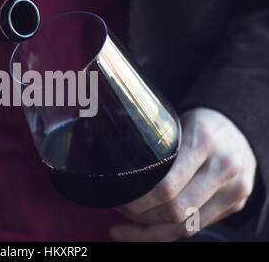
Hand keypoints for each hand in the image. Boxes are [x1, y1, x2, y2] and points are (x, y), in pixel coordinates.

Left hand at [110, 107, 255, 240]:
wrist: (238, 128)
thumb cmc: (198, 125)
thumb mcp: (176, 123)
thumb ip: (156, 145)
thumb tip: (118, 169)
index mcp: (204, 142)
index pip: (166, 186)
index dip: (138, 200)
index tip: (118, 198)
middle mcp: (224, 168)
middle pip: (176, 210)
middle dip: (141, 215)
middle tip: (119, 209)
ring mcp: (233, 190)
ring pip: (185, 226)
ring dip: (151, 230)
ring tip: (126, 226)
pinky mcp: (234, 205)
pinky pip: (195, 228)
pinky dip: (167, 232)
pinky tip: (146, 230)